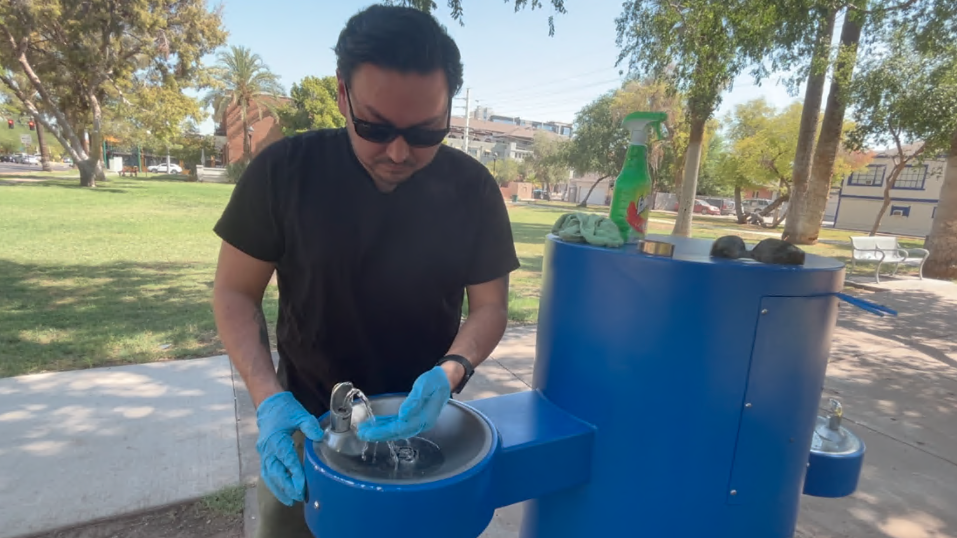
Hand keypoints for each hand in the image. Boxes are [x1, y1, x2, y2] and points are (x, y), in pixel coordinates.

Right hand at [256, 391, 323, 505]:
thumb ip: (309, 425)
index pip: (286, 459)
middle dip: (287, 486)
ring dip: (279, 489)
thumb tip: (319, 436)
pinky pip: (267, 473)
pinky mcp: (265, 455)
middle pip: (275, 472)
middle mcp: (268, 448)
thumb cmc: (285, 409)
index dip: (294, 473)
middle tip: (298, 497)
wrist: (269, 404)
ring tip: (290, 500)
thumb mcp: (299, 414)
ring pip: (269, 475)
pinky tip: (283, 493)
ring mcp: (264, 453)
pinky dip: (274, 485)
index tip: (302, 485)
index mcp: (276, 439)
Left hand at [356, 366, 450, 441]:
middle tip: (363, 434)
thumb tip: (403, 414)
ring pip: (397, 429)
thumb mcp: (426, 386)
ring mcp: (419, 420)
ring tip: (366, 431)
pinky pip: (399, 423)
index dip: (385, 431)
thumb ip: (415, 400)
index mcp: (425, 417)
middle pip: (398, 431)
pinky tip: (378, 424)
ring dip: (381, 430)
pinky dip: (387, 424)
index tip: (370, 432)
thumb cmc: (436, 380)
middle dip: (379, 434)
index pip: (402, 427)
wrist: (446, 379)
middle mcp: (422, 423)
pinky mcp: (415, 416)